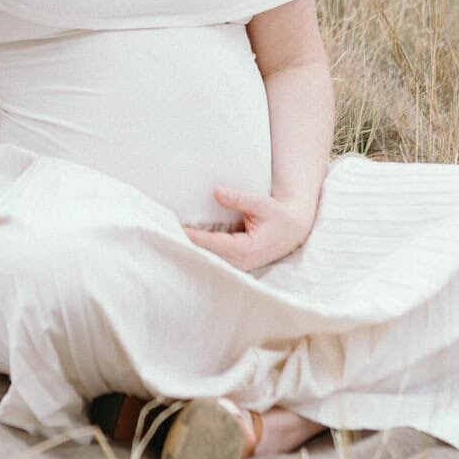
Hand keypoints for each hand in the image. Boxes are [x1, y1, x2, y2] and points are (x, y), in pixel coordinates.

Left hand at [183, 188, 315, 271]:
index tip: (177, 229)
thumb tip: (217, 192)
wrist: (294, 230)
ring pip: (209, 261)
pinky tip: (186, 245)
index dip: (193, 237)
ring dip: (192, 251)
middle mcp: (241, 262)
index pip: (212, 244)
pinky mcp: (236, 265)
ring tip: (170, 239)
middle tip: (165, 233)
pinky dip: (201, 254)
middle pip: (207, 256)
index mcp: (246, 249)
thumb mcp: (261, 204)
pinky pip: (214, 261)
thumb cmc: (279, 217)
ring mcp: (239, 267)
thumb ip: (239, 198)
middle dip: (188, 246)